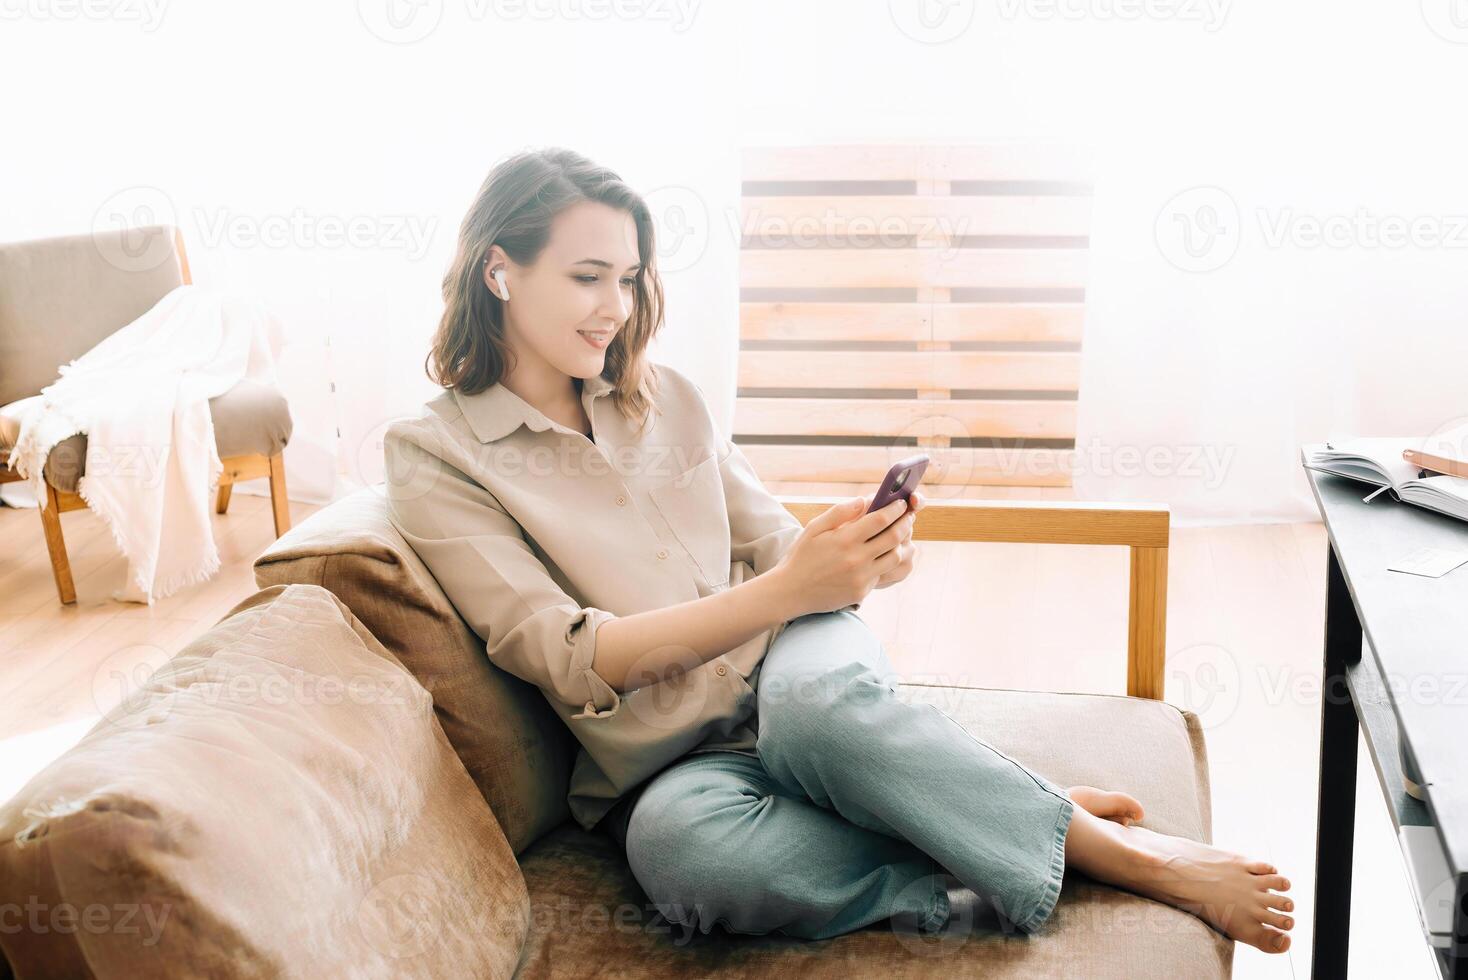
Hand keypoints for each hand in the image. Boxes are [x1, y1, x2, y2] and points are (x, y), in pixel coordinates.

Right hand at [771, 489, 923, 616]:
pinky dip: (885, 562)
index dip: (895, 509)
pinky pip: (882, 574)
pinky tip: (883, 554)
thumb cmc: (801, 556)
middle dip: (904, 524)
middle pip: (893, 538)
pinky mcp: (861, 592)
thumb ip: (840, 512)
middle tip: (908, 517)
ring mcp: (860, 578)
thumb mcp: (814, 528)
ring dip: (901, 544)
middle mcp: (856, 559)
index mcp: (844, 540)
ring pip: (894, 558)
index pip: (880, 519)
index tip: (901, 503)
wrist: (790, 592)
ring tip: (899, 535)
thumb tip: (863, 501)